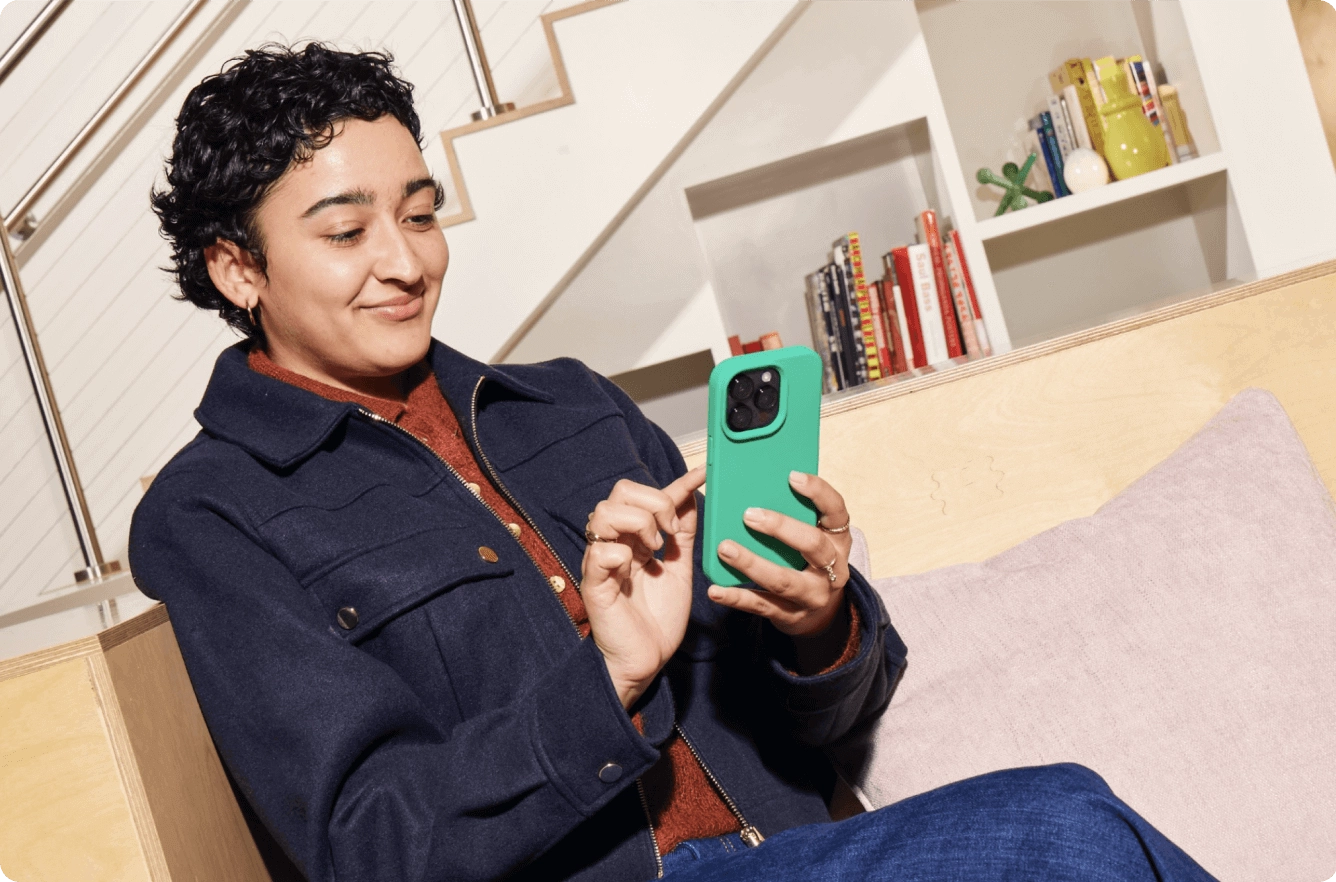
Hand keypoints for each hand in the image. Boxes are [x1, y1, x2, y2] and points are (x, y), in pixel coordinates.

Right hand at [581, 465, 705, 708]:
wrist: (645, 661)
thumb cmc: (657, 620)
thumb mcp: (679, 570)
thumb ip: (684, 536)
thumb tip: (691, 498)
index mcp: (633, 539)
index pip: (648, 497)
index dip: (676, 483)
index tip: (703, 474)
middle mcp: (614, 543)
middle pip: (620, 493)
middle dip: (653, 504)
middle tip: (670, 533)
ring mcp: (601, 562)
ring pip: (604, 513)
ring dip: (637, 525)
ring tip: (653, 550)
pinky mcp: (594, 584)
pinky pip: (600, 552)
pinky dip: (621, 555)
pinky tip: (632, 571)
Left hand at [706, 471, 852, 638]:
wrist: (819, 615)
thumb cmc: (808, 561)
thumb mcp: (814, 536)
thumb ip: (796, 514)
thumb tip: (759, 482)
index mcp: (838, 540)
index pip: (837, 511)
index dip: (818, 492)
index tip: (792, 476)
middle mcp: (833, 569)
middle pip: (813, 546)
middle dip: (781, 529)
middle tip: (749, 515)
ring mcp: (812, 596)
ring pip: (783, 581)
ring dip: (752, 563)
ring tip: (725, 548)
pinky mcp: (790, 616)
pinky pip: (761, 606)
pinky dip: (736, 597)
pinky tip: (715, 590)